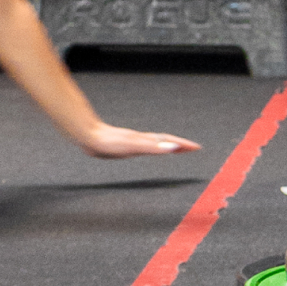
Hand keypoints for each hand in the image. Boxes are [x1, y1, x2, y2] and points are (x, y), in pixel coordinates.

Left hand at [78, 122, 202, 158]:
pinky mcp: (125, 144)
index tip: (197, 148)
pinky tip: (149, 148)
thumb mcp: (133, 146)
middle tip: (192, 148)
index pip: (170, 142)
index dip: (184, 145)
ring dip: (169, 144)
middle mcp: (142, 139)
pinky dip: (154, 146)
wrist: (90, 137)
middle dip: (180, 144)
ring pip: (156, 142)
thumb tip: (173, 147)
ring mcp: (134, 141)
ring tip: (176, 148)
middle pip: (166, 141)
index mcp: (146, 140)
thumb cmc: (109, 143)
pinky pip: (146, 145)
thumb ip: (153, 147)